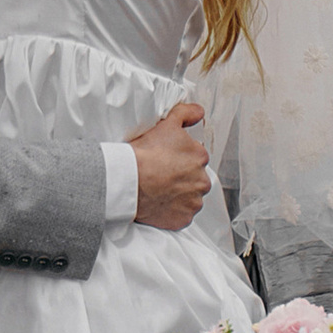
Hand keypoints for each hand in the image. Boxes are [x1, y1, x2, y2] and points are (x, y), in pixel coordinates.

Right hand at [127, 100, 210, 233]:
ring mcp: (193, 202)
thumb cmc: (146, 152)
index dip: (179, 158)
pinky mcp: (184, 219)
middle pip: (195, 178)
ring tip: (159, 189)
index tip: (166, 159)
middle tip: (162, 175)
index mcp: (201, 157)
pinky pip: (182, 215)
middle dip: (182, 177)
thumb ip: (187, 113)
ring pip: (190, 198)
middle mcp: (202, 181)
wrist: (129, 180)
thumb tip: (199, 112)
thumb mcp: (166, 123)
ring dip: (179, 194)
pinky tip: (160, 203)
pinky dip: (173, 211)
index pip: (196, 158)